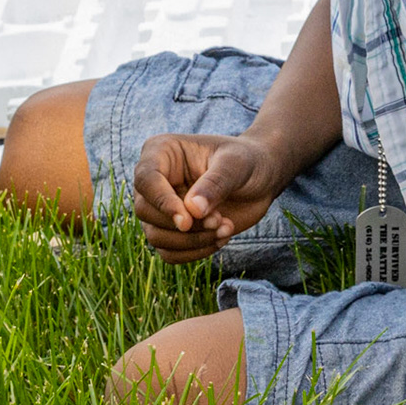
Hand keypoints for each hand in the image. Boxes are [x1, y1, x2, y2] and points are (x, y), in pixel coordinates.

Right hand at [130, 132, 294, 262]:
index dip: (162, 202)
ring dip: (192, 242)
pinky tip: (220, 238)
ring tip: (225, 228)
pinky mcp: (171, 229)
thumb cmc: (246, 161)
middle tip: (218, 221)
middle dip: (184, 225)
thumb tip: (192, 211)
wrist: (260, 178)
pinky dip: (195, 252)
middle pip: (145, 211)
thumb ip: (215, 184)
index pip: (146, 179)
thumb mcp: (236, 164)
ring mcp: (160, 206)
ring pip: (155, 236)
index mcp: (161, 152)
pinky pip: (169, 252)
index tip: (187, 221)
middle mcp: (154, 180)